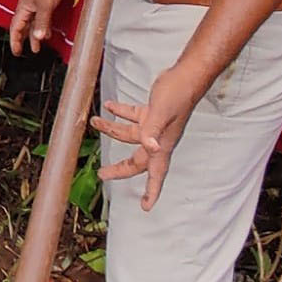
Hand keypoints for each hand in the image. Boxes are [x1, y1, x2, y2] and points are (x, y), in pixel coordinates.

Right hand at [9, 0, 74, 54]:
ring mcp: (38, 4)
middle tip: (24, 51)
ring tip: (38, 46)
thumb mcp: (45, 6)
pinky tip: (48, 32)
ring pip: (34, 23)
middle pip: (23, 26)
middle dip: (23, 39)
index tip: (16, 51)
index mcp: (23, 7)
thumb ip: (42, 23)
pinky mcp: (48, 2)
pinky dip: (44, 27)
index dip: (15, 40)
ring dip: (35, 34)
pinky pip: (43, 19)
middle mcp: (28, 6)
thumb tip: (38, 37)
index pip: (15, 27)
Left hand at [91, 65, 202, 210]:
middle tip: (102, 174)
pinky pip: (132, 116)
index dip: (152, 191)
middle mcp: (158, 138)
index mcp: (163, 144)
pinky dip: (120, 112)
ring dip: (111, 128)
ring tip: (95, 122)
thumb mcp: (161, 113)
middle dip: (119, 168)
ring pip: (129, 134)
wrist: (187, 75)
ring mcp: (154, 125)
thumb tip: (151, 148)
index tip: (146, 207)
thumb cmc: (178, 94)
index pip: (157, 173)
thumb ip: (152, 131)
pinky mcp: (152, 112)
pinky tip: (109, 106)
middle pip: (137, 160)